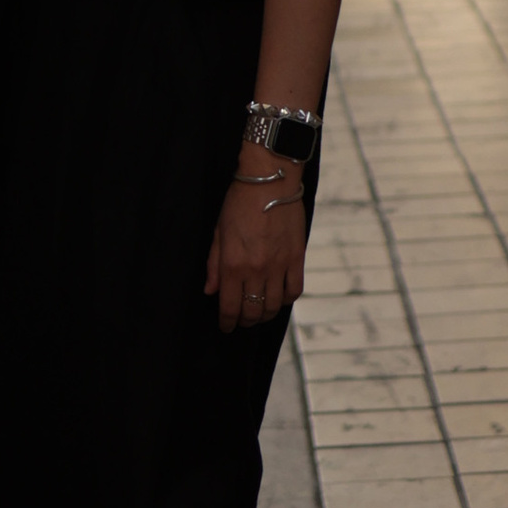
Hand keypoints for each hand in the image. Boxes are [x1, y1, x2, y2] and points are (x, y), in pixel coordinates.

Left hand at [204, 165, 306, 333]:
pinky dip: (287, 299)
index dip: (227, 322)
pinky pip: (294, 290)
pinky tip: (279, 297)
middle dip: (245, 321)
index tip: (226, 327)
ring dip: (266, 314)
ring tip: (260, 312)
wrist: (269, 180)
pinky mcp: (297, 258)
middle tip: (241, 320)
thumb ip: (214, 264)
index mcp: (233, 264)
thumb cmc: (239, 202)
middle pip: (253, 311)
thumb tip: (211, 291)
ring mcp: (279, 265)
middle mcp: (256, 270)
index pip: (230, 307)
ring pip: (275, 306)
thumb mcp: (218, 231)